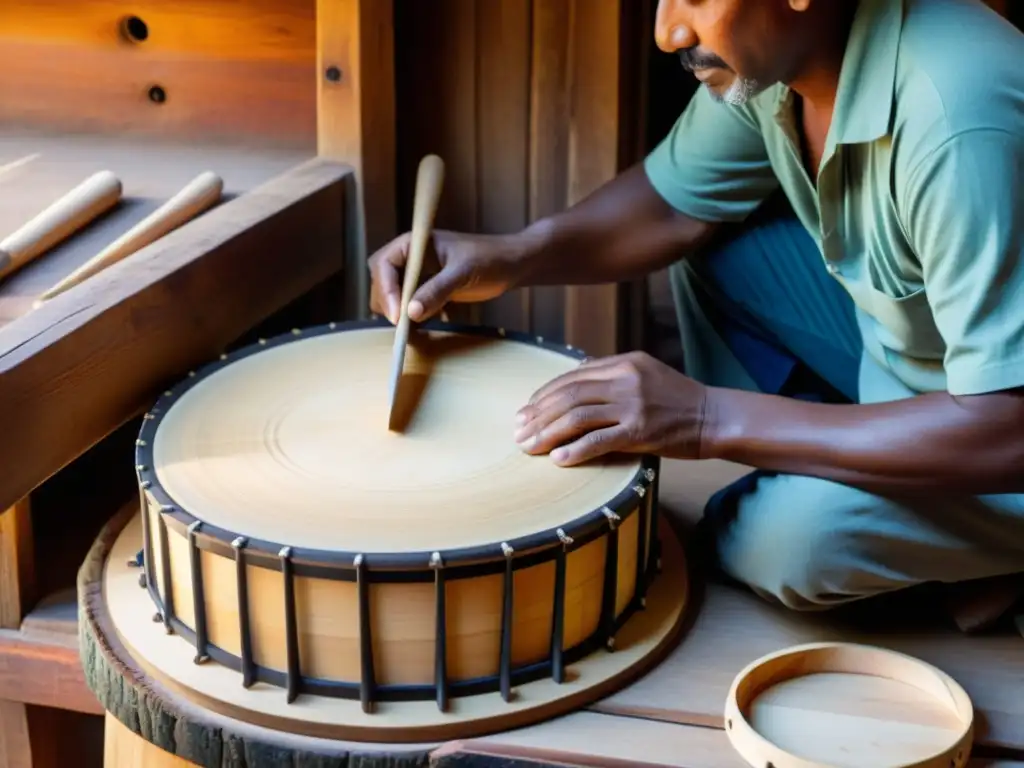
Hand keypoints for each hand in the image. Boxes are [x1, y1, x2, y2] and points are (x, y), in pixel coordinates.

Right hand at [368, 229, 525, 323]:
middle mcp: (410, 258)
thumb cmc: (490, 260)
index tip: (397, 315)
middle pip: (382, 281)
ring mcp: (417, 275)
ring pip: (392, 296)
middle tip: (402, 326)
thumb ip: (437, 290)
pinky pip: (408, 305)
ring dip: (397, 313)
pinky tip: (419, 331)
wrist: (512, 266)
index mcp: (413, 243)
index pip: (384, 264)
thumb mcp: (462, 273)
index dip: (386, 289)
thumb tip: (410, 312)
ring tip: (410, 332)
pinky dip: (410, 319)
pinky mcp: (427, 290)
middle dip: (388, 303)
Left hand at [512, 351, 708, 465]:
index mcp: (623, 362)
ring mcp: (634, 404)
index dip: (543, 395)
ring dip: (548, 434)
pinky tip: (559, 459)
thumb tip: (574, 379)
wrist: (714, 417)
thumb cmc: (678, 399)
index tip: (525, 412)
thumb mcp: (644, 373)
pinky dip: (575, 450)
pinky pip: (600, 440)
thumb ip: (611, 373)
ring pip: (577, 416)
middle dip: (537, 416)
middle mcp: (625, 379)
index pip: (572, 377)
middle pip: (568, 396)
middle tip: (518, 433)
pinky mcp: (642, 430)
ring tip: (529, 448)